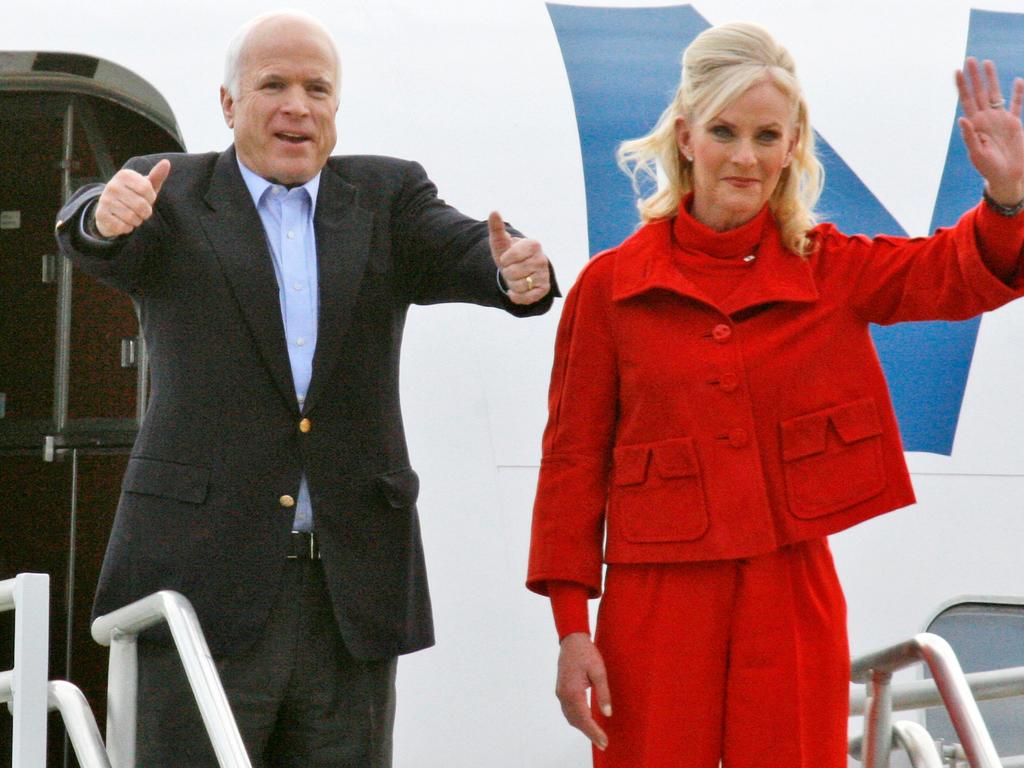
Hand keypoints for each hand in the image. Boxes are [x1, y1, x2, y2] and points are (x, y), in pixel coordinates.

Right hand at [94, 159, 170, 237]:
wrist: (110, 210)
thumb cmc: (134, 196)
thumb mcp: (146, 186)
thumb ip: (157, 176)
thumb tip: (166, 162)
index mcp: (124, 175)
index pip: (147, 189)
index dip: (151, 198)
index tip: (147, 198)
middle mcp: (112, 185)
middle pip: (141, 205)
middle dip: (146, 212)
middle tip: (141, 211)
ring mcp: (105, 200)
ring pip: (132, 217)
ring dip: (137, 221)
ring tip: (132, 216)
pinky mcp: (101, 215)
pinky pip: (123, 226)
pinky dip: (127, 228)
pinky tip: (123, 222)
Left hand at [488, 211, 550, 304]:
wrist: (518, 270)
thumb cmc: (508, 254)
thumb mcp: (501, 242)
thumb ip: (497, 227)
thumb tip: (494, 211)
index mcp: (533, 244)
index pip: (510, 257)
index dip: (504, 260)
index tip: (508, 258)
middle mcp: (542, 258)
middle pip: (513, 273)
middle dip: (507, 273)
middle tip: (512, 269)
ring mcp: (545, 274)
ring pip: (520, 286)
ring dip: (512, 284)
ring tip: (516, 277)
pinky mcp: (544, 289)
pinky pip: (527, 298)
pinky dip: (517, 296)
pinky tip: (515, 291)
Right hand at [556, 632, 610, 750]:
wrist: (571, 640)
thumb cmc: (586, 653)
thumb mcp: (599, 671)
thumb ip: (603, 693)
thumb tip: (607, 713)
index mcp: (572, 691)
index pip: (584, 718)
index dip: (594, 732)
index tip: (604, 741)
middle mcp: (564, 695)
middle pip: (576, 721)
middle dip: (589, 733)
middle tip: (603, 744)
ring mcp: (560, 693)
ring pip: (571, 717)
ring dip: (583, 728)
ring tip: (597, 736)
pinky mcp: (561, 690)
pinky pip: (568, 711)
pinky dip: (577, 720)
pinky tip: (586, 722)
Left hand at [956, 58, 1023, 205]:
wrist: (1007, 176)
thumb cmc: (988, 168)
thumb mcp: (976, 154)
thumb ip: (969, 136)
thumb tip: (962, 118)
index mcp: (975, 125)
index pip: (966, 100)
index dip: (962, 86)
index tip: (956, 71)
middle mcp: (986, 119)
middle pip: (979, 92)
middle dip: (975, 76)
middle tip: (970, 59)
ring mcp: (1000, 120)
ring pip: (995, 94)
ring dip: (991, 79)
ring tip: (987, 63)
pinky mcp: (1014, 124)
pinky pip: (1017, 105)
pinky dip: (1018, 93)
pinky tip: (1017, 81)